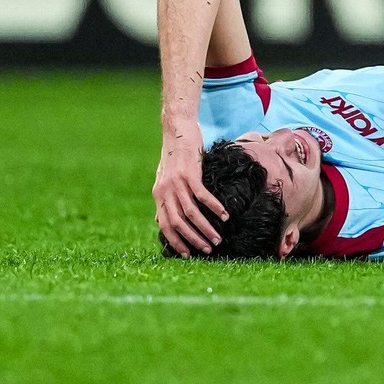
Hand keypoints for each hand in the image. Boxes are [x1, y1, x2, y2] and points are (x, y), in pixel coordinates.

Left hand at [152, 129, 226, 256]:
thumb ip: (165, 198)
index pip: (165, 225)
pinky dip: (214, 207)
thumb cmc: (175, 154)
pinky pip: (202, 195)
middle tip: (208, 249)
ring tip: (218, 238)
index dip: (176, 241)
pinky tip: (225, 215)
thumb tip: (161, 220)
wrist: (177, 129)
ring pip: (190, 212)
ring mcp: (177, 182)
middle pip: (178, 223)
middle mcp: (165, 191)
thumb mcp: (165, 178)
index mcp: (159, 195)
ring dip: (205, 227)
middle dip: (193, 239)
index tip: (188, 254)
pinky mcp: (190, 173)